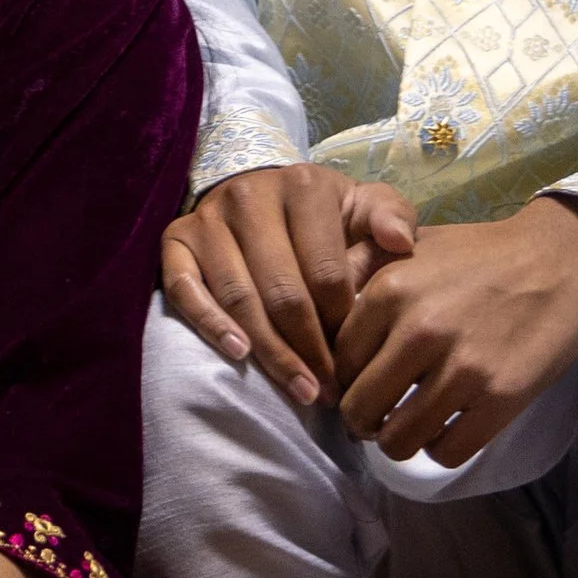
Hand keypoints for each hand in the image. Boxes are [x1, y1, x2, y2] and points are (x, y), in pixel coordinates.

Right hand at [162, 166, 421, 405]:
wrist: (262, 193)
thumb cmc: (323, 216)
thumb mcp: (363, 207)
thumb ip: (390, 219)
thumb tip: (401, 243)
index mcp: (303, 185)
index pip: (325, 270)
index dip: (342, 323)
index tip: (356, 363)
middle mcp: (250, 195)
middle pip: (282, 290)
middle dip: (309, 349)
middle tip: (328, 391)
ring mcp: (208, 217)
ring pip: (238, 296)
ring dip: (270, 352)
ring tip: (299, 390)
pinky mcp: (176, 239)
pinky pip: (184, 288)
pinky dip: (210, 324)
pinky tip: (239, 354)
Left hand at [333, 199, 577, 466]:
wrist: (558, 261)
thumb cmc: (479, 255)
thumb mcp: (412, 246)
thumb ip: (362, 272)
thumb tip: (317, 314)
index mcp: (389, 290)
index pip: (336, 363)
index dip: (341, 382)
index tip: (356, 386)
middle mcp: (419, 330)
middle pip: (359, 409)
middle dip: (363, 421)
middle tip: (378, 415)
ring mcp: (461, 368)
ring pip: (398, 440)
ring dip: (398, 440)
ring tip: (410, 425)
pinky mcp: (500, 398)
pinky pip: (446, 452)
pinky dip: (440, 448)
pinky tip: (447, 428)